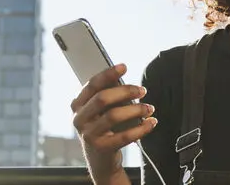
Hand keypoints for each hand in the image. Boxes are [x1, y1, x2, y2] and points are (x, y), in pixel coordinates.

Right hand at [71, 64, 157, 181]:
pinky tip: (151, 122)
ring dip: (136, 109)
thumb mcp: (100, 111)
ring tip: (149, 108)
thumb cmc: (104, 129)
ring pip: (114, 116)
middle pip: (102, 98)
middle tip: (142, 90)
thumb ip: (108, 95)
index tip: (123, 67)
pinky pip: (124, 136)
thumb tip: (121, 78)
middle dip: (125, 91)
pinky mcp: (102, 148)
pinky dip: (141, 128)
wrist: (101, 161)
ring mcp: (89, 135)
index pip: (92, 85)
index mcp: (78, 106)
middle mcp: (79, 119)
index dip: (108, 74)